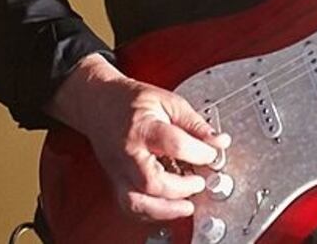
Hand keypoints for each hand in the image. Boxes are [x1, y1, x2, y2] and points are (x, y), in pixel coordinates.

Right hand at [47, 54, 231, 221]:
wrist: (98, 103)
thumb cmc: (130, 101)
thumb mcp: (168, 101)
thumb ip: (195, 123)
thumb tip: (218, 141)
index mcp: (142, 128)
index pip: (175, 144)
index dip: (200, 152)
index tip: (213, 154)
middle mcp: (128, 154)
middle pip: (153, 182)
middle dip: (182, 188)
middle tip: (199, 182)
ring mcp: (119, 171)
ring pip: (137, 202)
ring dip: (165, 210)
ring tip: (187, 206)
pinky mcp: (116, 182)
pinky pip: (130, 207)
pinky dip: (151, 213)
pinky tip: (168, 207)